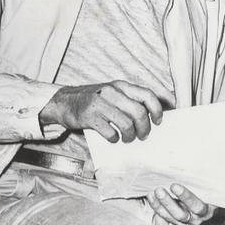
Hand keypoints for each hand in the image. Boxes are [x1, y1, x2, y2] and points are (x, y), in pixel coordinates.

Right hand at [39, 81, 171, 142]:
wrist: (63, 102)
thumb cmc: (94, 100)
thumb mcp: (114, 93)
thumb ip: (131, 99)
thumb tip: (155, 114)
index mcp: (121, 86)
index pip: (147, 94)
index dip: (158, 108)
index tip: (160, 120)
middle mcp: (113, 92)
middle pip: (139, 111)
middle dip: (145, 127)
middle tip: (143, 135)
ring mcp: (100, 104)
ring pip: (127, 123)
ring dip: (131, 135)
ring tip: (128, 139)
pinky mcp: (89, 117)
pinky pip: (110, 132)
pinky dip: (115, 139)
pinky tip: (113, 138)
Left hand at [146, 183, 219, 224]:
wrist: (213, 208)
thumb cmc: (212, 193)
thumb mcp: (212, 188)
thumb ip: (205, 182)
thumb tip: (195, 165)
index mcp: (208, 210)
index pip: (197, 206)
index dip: (186, 197)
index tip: (175, 186)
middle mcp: (196, 219)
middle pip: (181, 214)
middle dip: (169, 202)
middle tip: (159, 190)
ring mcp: (186, 222)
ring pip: (170, 217)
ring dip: (160, 205)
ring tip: (153, 192)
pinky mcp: (177, 222)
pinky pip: (165, 216)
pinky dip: (157, 207)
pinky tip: (151, 196)